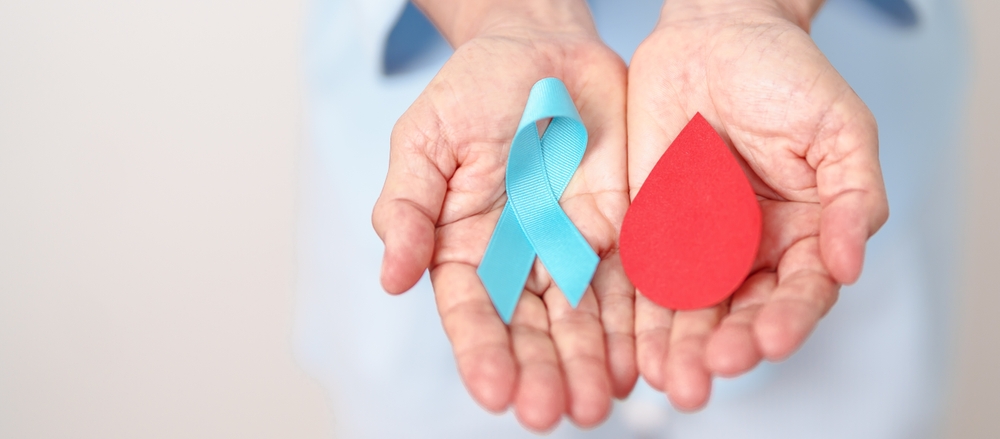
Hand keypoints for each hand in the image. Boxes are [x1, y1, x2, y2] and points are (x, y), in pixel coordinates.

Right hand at [371, 0, 635, 430]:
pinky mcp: (623, 232)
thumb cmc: (476, 87)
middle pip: (531, 330)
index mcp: (466, 246)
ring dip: (589, 366)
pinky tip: (641, 362)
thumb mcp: (426, 138)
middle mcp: (520, 260)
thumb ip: (409, 207)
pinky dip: (637, 326)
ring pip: (584, 320)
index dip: (481, 352)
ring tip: (596, 405)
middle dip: (541, 373)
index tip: (494, 392)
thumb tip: (392, 278)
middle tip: (551, 413)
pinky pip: (634, 285)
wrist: (545, 49)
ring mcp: (573, 250)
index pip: (471, 311)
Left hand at [627, 0, 888, 409]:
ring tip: (672, 376)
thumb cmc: (784, 74)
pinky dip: (636, 312)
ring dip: (680, 346)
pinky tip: (631, 342)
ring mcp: (698, 243)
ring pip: (690, 308)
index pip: (800, 292)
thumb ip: (855, 197)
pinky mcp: (650, 229)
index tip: (771, 341)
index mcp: (805, 233)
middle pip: (741, 312)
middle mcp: (751, 249)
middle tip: (712, 370)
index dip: (787, 319)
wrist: (712, 36)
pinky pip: (642, 276)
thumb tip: (851, 266)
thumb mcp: (839, 129)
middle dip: (728, 346)